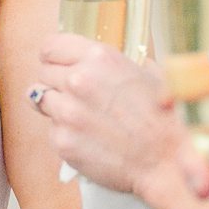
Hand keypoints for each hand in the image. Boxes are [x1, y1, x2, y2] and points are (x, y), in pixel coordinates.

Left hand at [29, 34, 180, 195]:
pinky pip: (52, 130)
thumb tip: (99, 63)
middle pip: (44, 73)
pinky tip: (89, 139)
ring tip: (82, 117)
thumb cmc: (163, 118)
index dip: (54, 57)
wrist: (167, 161)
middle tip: (76, 96)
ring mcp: (67, 112)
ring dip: (57, 106)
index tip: (58, 65)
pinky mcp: (62, 140)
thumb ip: (115, 65)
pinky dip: (66, 133)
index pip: (50, 46)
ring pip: (41, 100)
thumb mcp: (146, 75)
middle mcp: (78, 80)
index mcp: (99, 58)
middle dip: (57, 83)